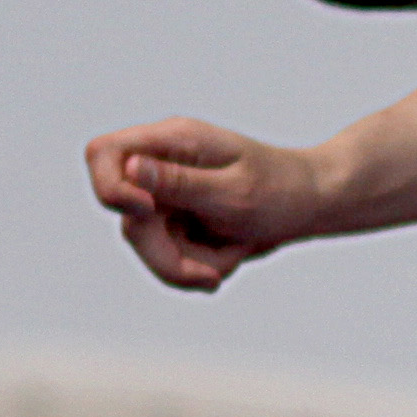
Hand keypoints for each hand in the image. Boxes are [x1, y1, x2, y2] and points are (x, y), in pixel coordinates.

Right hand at [87, 117, 323, 291]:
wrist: (313, 204)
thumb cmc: (283, 189)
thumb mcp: (234, 192)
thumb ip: (180, 183)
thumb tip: (130, 168)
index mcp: (173, 141)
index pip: (103, 153)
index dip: (111, 189)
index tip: (148, 212)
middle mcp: (162, 165)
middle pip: (127, 218)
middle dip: (166, 255)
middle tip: (211, 276)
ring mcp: (167, 194)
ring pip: (147, 244)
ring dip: (189, 264)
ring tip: (233, 255)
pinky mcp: (176, 220)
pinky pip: (169, 255)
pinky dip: (199, 265)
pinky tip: (231, 255)